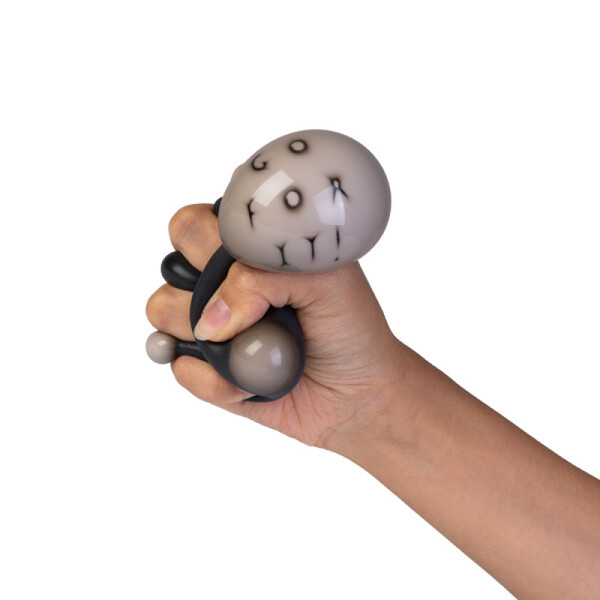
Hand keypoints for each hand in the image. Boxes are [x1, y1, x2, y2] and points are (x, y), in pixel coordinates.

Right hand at [146, 203, 400, 446]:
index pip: (196, 222)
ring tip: (256, 344)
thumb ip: (261, 278)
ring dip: (207, 334)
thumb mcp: (324, 279)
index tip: (245, 263)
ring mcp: (210, 325)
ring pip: (162, 311)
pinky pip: (182, 368)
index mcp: (247, 248)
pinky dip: (218, 379)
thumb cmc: (348, 326)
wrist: (357, 392)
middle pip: (172, 262)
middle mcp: (221, 281)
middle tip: (254, 305)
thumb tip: (209, 322)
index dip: (208, 241)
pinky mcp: (206, 369)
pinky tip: (254, 380)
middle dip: (203, 283)